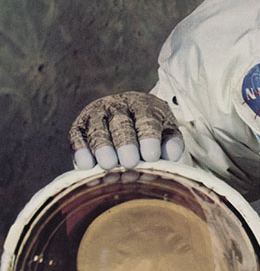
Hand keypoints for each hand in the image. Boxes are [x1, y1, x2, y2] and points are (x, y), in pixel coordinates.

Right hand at [68, 92, 183, 169]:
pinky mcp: (79, 126)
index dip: (149, 137)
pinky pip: (77, 137)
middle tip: (130, 162)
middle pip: (120, 122)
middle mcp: (118, 105)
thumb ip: (171, 143)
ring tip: (109, 165)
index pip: (147, 118)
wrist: (129, 118)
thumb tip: (171, 156)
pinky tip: (85, 165)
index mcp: (143, 105)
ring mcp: (97, 114)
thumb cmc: (152, 130)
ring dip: (103, 148)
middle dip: (125, 143)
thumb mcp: (166, 132)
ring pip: (98, 129)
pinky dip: (80, 150)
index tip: (151, 156)